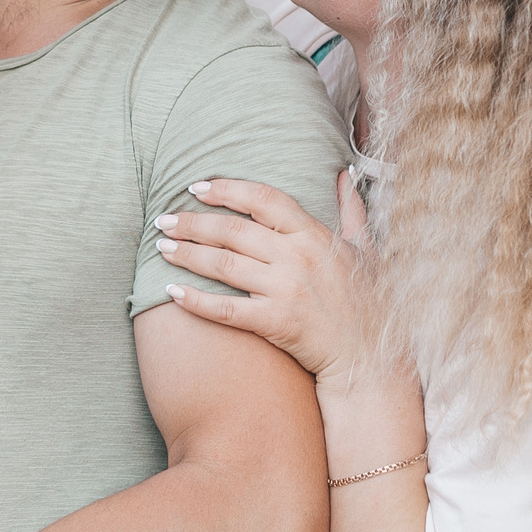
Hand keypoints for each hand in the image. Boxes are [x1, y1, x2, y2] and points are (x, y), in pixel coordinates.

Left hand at [154, 170, 383, 385]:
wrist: (370, 357)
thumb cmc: (369, 303)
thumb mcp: (367, 250)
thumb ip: (352, 210)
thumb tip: (344, 174)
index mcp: (315, 236)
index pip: (264, 200)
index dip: (227, 189)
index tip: (197, 187)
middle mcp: (298, 258)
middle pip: (233, 230)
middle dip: (193, 222)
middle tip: (164, 219)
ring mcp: (286, 290)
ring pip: (224, 264)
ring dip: (187, 253)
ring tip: (161, 247)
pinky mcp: (276, 323)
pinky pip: (226, 309)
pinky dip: (196, 300)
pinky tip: (173, 293)